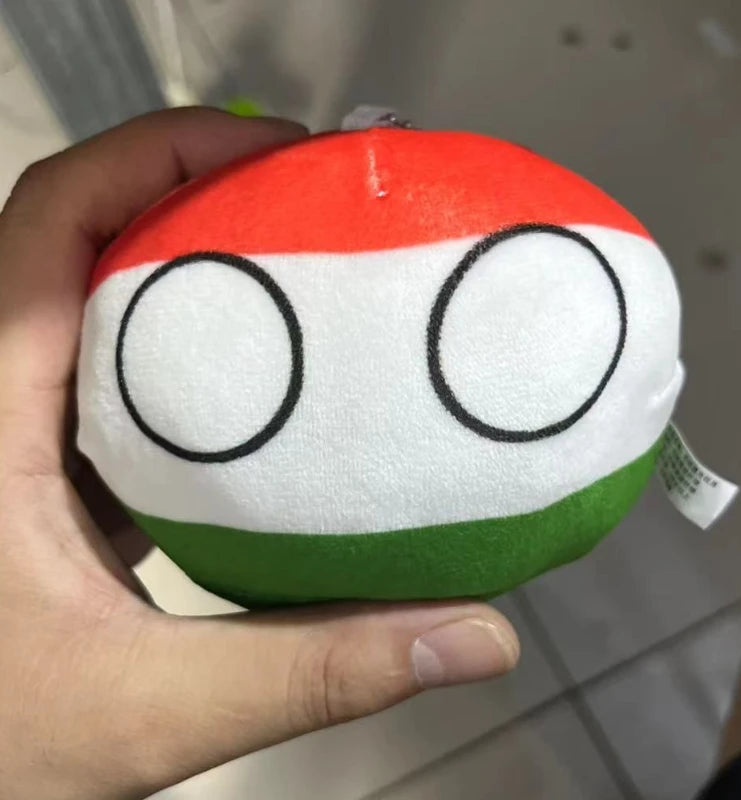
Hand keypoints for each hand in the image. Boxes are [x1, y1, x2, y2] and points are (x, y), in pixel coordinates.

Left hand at [0, 108, 518, 799]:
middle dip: (191, 195)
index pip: (50, 220)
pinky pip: (113, 379)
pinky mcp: (43, 476)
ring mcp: (15, 437)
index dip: (155, 155)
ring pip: (96, 307)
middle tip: (303, 198)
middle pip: (80, 240)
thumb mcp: (154, 709)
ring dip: (189, 272)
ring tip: (293, 269)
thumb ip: (318, 669)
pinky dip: (184, 358)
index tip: (265, 149)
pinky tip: (257, 388)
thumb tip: (468, 637)